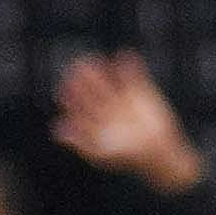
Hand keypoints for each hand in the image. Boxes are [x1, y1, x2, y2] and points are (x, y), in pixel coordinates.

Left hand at [48, 50, 202, 194]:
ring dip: (102, 69)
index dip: (70, 95)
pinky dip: (131, 65)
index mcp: (93, 118)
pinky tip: (126, 57)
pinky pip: (134, 75)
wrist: (159, 153)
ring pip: (109, 79)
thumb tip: (57, 132)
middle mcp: (104, 106)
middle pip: (91, 88)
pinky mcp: (140, 91)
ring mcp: (121, 97)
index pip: (77, 103)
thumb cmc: (129, 158)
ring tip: (96, 59)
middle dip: (83, 78)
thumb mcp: (101, 155)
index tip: (64, 87)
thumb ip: (79, 143)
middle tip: (77, 66)